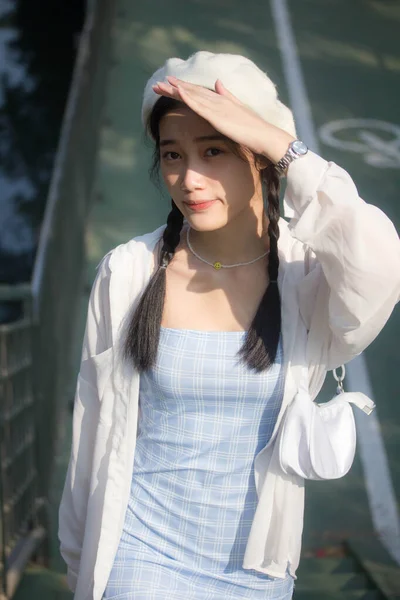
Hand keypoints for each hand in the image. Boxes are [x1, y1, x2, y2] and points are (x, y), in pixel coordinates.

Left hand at [152, 76, 294, 162]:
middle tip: (157, 85)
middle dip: (174, 88)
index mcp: (222, 101)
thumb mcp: (239, 111)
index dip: (183, 89)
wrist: (265, 137)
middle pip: (192, 92)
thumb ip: (228, 96)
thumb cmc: (254, 131)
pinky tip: (177, 91)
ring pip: (192, 96)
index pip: (198, 94)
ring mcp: (218, 107)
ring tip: (161, 85)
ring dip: (176, 89)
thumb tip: (219, 82)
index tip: (169, 86)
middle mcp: (219, 100)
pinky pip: (199, 105)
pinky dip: (188, 96)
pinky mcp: (218, 116)